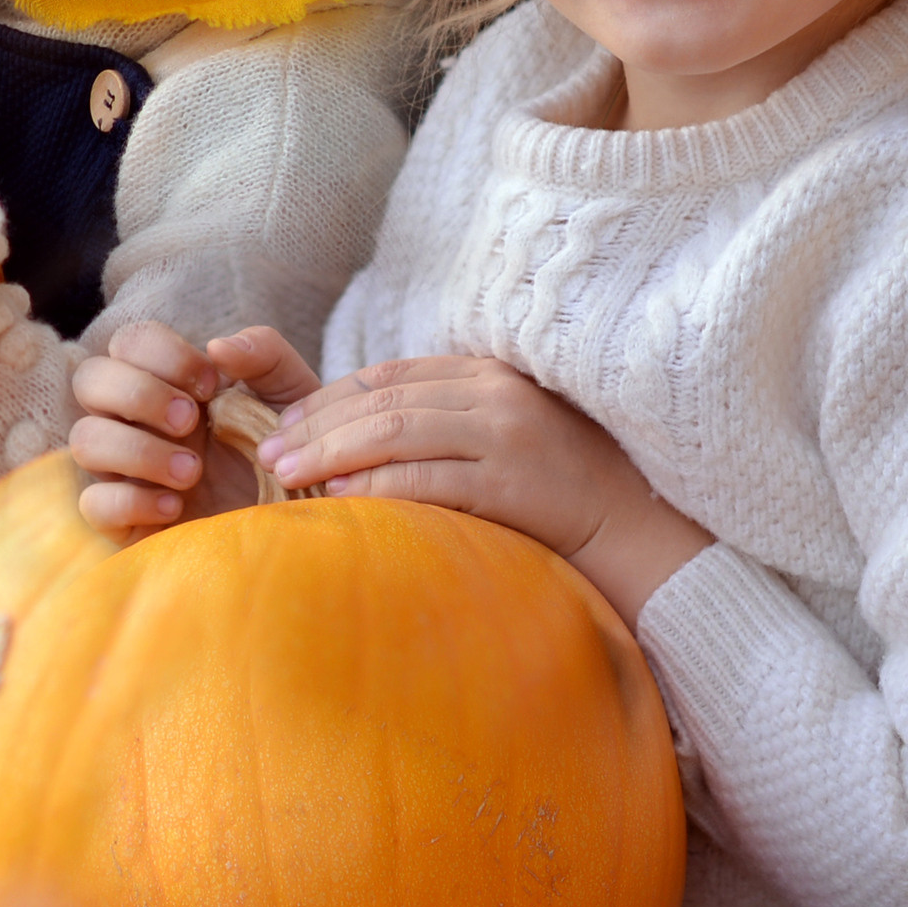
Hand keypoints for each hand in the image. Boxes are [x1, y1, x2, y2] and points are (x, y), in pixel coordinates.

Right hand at [68, 323, 318, 534]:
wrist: (296, 520)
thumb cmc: (285, 450)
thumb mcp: (291, 395)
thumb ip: (265, 355)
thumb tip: (217, 347)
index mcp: (167, 381)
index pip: (129, 342)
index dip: (162, 354)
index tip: (211, 385)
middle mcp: (134, 420)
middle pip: (89, 379)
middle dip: (139, 395)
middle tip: (190, 422)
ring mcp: (123, 470)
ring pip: (84, 441)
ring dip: (138, 450)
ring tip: (193, 472)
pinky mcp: (122, 520)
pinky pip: (92, 503)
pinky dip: (132, 501)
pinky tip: (176, 506)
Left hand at [262, 353, 708, 624]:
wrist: (640, 532)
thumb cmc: (561, 490)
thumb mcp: (504, 436)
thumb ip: (447, 423)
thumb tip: (363, 434)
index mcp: (489, 374)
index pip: (390, 376)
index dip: (329, 398)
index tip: (285, 422)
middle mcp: (496, 395)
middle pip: (383, 401)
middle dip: (317, 425)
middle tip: (267, 450)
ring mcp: (507, 436)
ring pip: (396, 433)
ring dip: (332, 453)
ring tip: (285, 475)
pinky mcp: (514, 484)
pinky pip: (426, 480)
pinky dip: (376, 486)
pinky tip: (340, 498)